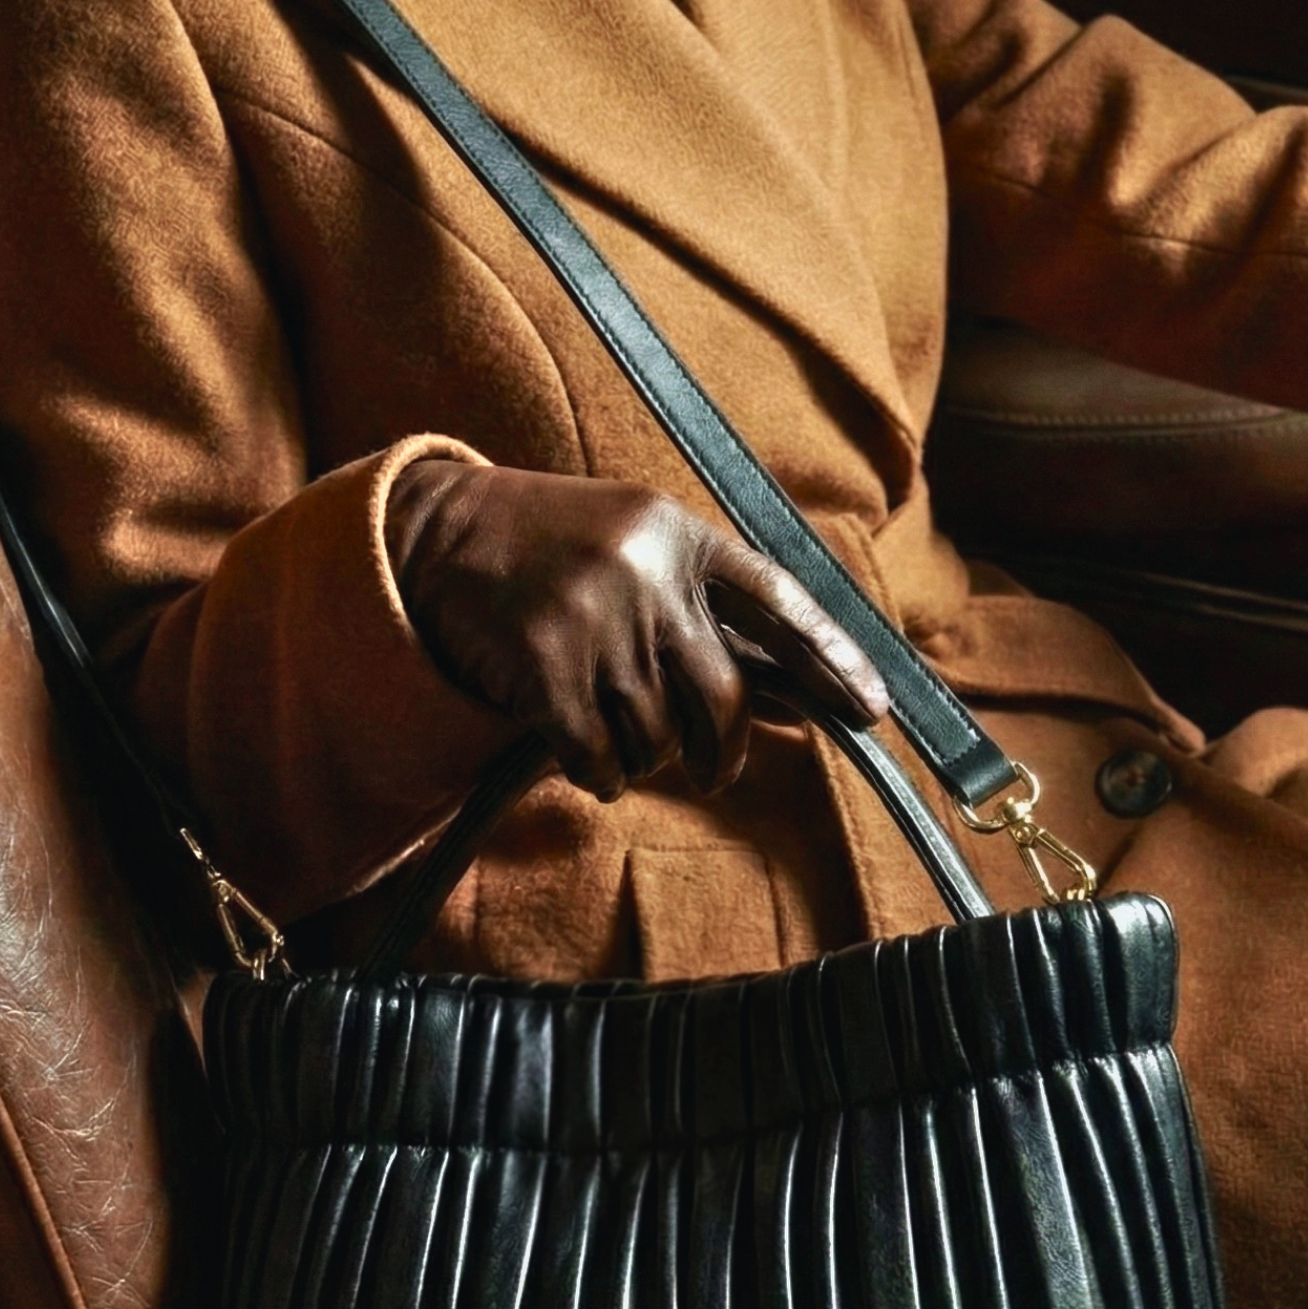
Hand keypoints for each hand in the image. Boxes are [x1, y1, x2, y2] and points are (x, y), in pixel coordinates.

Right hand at [385, 461, 886, 800]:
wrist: (437, 535)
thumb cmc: (550, 551)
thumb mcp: (633, 546)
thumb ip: (701, 610)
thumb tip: (789, 691)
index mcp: (678, 535)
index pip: (778, 600)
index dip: (831, 656)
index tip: (870, 706)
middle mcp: (645, 573)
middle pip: (722, 698)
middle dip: (725, 751)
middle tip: (717, 773)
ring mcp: (596, 620)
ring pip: (659, 736)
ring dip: (641, 754)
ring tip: (608, 725)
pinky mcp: (549, 670)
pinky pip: (603, 759)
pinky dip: (599, 772)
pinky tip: (582, 753)